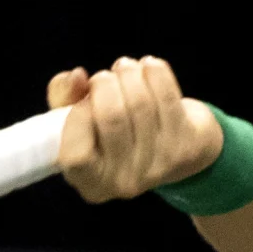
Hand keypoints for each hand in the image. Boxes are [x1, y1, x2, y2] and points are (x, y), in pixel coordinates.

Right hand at [47, 58, 226, 203]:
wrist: (181, 150)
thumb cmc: (118, 132)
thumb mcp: (82, 120)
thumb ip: (65, 98)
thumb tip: (76, 77)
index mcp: (92, 184)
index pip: (76, 155)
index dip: (78, 118)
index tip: (84, 98)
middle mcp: (126, 184)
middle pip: (112, 118)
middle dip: (104, 84)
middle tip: (105, 76)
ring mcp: (159, 168)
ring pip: (140, 103)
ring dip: (129, 74)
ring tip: (126, 68)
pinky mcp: (187, 147)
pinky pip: (168, 97)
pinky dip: (156, 73)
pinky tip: (150, 67)